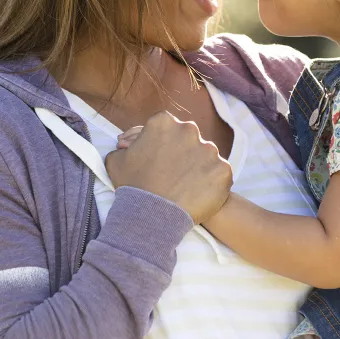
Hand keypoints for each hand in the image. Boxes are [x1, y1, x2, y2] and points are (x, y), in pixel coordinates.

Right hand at [105, 111, 232, 223]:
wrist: (150, 216)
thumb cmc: (132, 187)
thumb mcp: (116, 160)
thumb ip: (125, 147)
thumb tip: (126, 145)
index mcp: (164, 122)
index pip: (167, 128)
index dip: (163, 144)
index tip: (160, 160)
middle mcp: (189, 130)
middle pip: (189, 139)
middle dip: (183, 153)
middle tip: (174, 174)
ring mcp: (209, 149)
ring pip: (206, 156)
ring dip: (199, 167)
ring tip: (186, 187)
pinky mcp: (223, 169)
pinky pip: (220, 174)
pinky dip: (212, 183)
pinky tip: (199, 194)